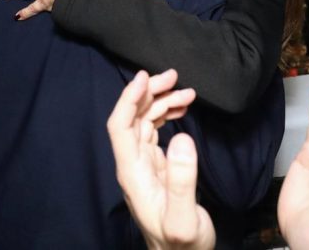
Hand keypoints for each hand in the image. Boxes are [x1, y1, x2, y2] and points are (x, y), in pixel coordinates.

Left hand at [107, 70, 213, 249]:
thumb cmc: (181, 245)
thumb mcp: (184, 218)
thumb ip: (181, 181)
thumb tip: (181, 139)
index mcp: (132, 173)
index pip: (120, 126)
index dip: (128, 99)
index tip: (144, 77)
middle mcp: (133, 165)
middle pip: (132, 118)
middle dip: (149, 93)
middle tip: (174, 76)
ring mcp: (143, 165)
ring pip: (144, 122)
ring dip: (162, 102)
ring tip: (187, 91)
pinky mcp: (156, 167)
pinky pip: (155, 132)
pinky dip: (167, 115)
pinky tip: (181, 109)